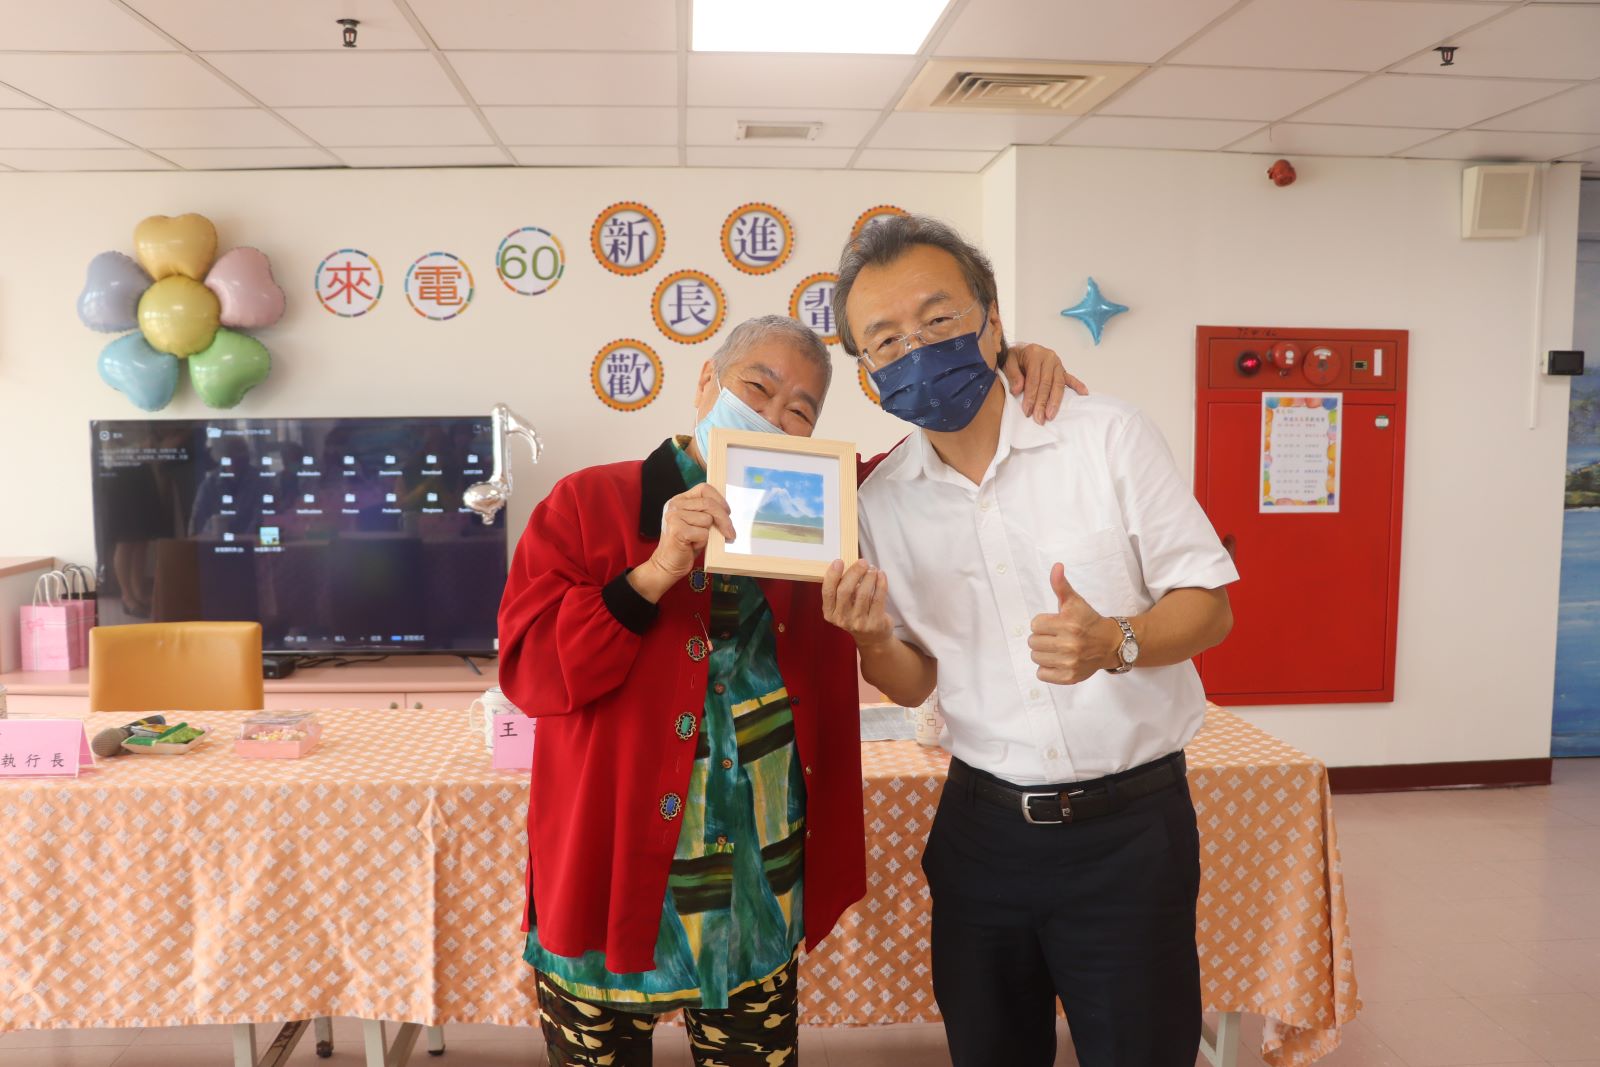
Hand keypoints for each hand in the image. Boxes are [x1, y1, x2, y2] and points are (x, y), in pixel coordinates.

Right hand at [651, 483, 733, 580]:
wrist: (668, 564)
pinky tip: (692, 546)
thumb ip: (708, 513)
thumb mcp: (698, 524)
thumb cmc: (686, 545)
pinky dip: (702, 542)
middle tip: (730, 533)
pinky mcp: (677, 529)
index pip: (704, 489)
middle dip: (724, 519)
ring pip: (707, 519)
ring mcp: (674, 516)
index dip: (719, 500)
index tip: (727, 512)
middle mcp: (675, 505)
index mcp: (680, 500)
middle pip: (709, 504)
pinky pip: (703, 533)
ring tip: (696, 540)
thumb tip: (728, 511)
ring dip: (708, 533)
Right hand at [821, 560, 894, 648]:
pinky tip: (881, 575)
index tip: (839, 561)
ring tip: (872, 568)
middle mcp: (842, 619)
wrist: (872, 638)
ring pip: (863, 593)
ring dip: (869, 577)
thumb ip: (842, 589)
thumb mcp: (843, 606)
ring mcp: (859, 623)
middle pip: (845, 590)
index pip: (828, 592)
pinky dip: (881, 584)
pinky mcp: (875, 623)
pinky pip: (878, 598)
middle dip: (854, 572)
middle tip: (862, 562)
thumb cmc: (856, 614)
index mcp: (830, 613)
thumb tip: (849, 564)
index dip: (832, 575)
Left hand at [1003, 342, 1087, 424]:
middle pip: (1047, 383)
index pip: (1034, 379)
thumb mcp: (1008, 361)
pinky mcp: (1062, 369)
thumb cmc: (1014, 358)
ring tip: (1051, 415)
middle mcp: (1049, 358)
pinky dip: (1078, 385)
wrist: (1021, 349)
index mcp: (1035, 354)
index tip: (1027, 411)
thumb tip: (1018, 390)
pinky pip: (1070, 378)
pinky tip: (1084, 393)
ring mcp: (1057, 364)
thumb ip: (1012, 374)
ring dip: (1055, 401)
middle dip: (1043, 403)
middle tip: (1039, 418)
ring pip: (1058, 384)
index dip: (1031, 396)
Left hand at [1028, 563, 1119, 684]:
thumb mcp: (1074, 601)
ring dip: (1043, 653)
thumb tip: (1056, 566)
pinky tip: (1058, 660)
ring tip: (1057, 648)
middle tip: (1057, 636)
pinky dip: (1047, 669)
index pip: (1035, 625)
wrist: (1110, 644)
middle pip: (1033, 642)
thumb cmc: (1088, 621)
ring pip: (1035, 657)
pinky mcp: (1069, 677)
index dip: (1043, 623)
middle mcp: (1069, 644)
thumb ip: (1061, 585)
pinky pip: (1042, 674)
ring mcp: (1069, 662)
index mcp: (1068, 624)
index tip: (1056, 624)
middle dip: (1042, 638)